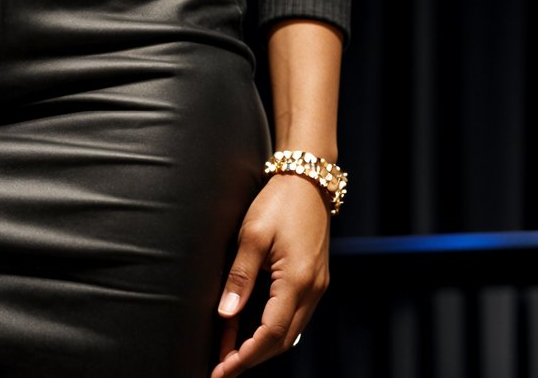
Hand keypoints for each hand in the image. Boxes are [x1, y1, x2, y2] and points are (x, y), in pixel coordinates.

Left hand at [210, 173, 330, 376]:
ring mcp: (317, 287)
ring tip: (228, 350)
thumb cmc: (279, 202)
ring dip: (260, 345)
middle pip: (282, 340)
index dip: (245, 356)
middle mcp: (313, 291)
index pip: (270, 334)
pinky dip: (270, 327)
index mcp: (298, 281)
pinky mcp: (314, 280)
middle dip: (251, 357)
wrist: (309, 179)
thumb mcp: (253, 234)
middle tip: (220, 366)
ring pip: (289, 331)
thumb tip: (226, 315)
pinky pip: (293, 315)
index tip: (221, 370)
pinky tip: (249, 326)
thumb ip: (240, 277)